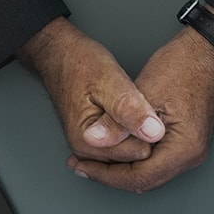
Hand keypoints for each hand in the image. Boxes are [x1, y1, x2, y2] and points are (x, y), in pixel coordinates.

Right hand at [18, 17, 164, 163]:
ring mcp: (91, 151)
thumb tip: (154, 133)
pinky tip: (124, 116)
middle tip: (133, 105)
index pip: (141, 152)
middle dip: (143, 133)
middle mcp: (88, 154)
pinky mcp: (96, 145)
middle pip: (137, 157)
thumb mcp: (110, 80)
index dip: (149, 129)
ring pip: (133, 153)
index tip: (141, 106)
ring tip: (127, 109)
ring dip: (136, 132)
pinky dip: (130, 134)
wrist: (60, 57)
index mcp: (90, 143)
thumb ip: (130, 109)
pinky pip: (126, 148)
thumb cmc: (80, 65)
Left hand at [67, 24, 213, 191]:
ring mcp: (192, 151)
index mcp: (184, 148)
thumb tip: (93, 141)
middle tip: (81, 164)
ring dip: (121, 169)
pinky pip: (157, 162)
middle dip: (111, 175)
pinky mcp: (187, 143)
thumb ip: (117, 123)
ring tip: (93, 158)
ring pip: (150, 174)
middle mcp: (192, 156)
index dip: (106, 175)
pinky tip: (116, 148)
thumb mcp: (142, 93)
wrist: (205, 52)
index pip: (139, 178)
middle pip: (145, 181)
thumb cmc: (181, 66)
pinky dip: (134, 159)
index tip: (82, 166)